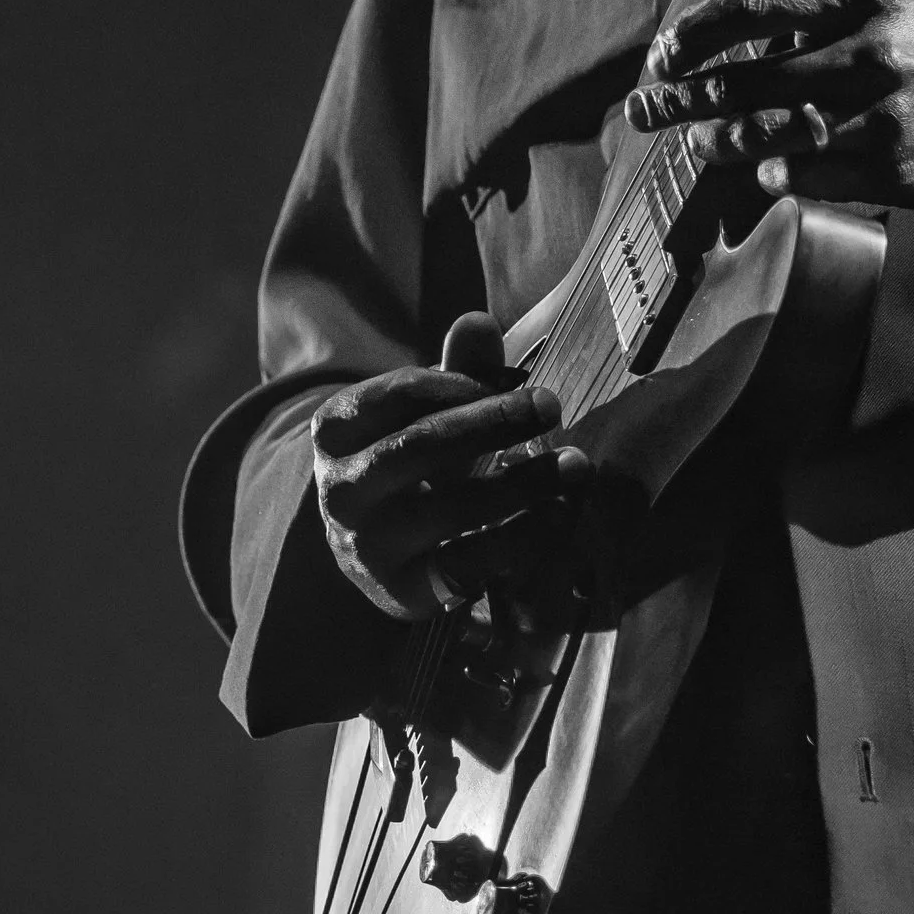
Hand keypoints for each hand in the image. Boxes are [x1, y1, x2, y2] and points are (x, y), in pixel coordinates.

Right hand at [311, 313, 593, 622]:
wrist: (378, 553)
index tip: (516, 381)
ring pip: (449, 509)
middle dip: (494, 423)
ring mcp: (368, 546)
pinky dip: (523, 537)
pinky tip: (562, 514)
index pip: (399, 394)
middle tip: (551, 405)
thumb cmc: (412, 464)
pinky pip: (470, 563)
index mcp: (336, 431)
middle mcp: (340, 490)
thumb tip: (479, 321)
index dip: (463, 383)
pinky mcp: (404, 592)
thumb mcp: (424, 415)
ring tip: (576, 465)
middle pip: (420, 447)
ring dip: (523, 484)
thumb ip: (456, 372)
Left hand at [622, 0, 913, 206]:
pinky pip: (806, 177)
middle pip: (747, 78)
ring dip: (719, 140)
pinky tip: (763, 169)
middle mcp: (871, 49)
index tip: (663, 54)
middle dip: (681, 99)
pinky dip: (775, 175)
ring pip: (768, 134)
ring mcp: (883, 113)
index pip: (754, 6)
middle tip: (645, 108)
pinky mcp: (893, 167)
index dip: (695, 34)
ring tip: (699, 142)